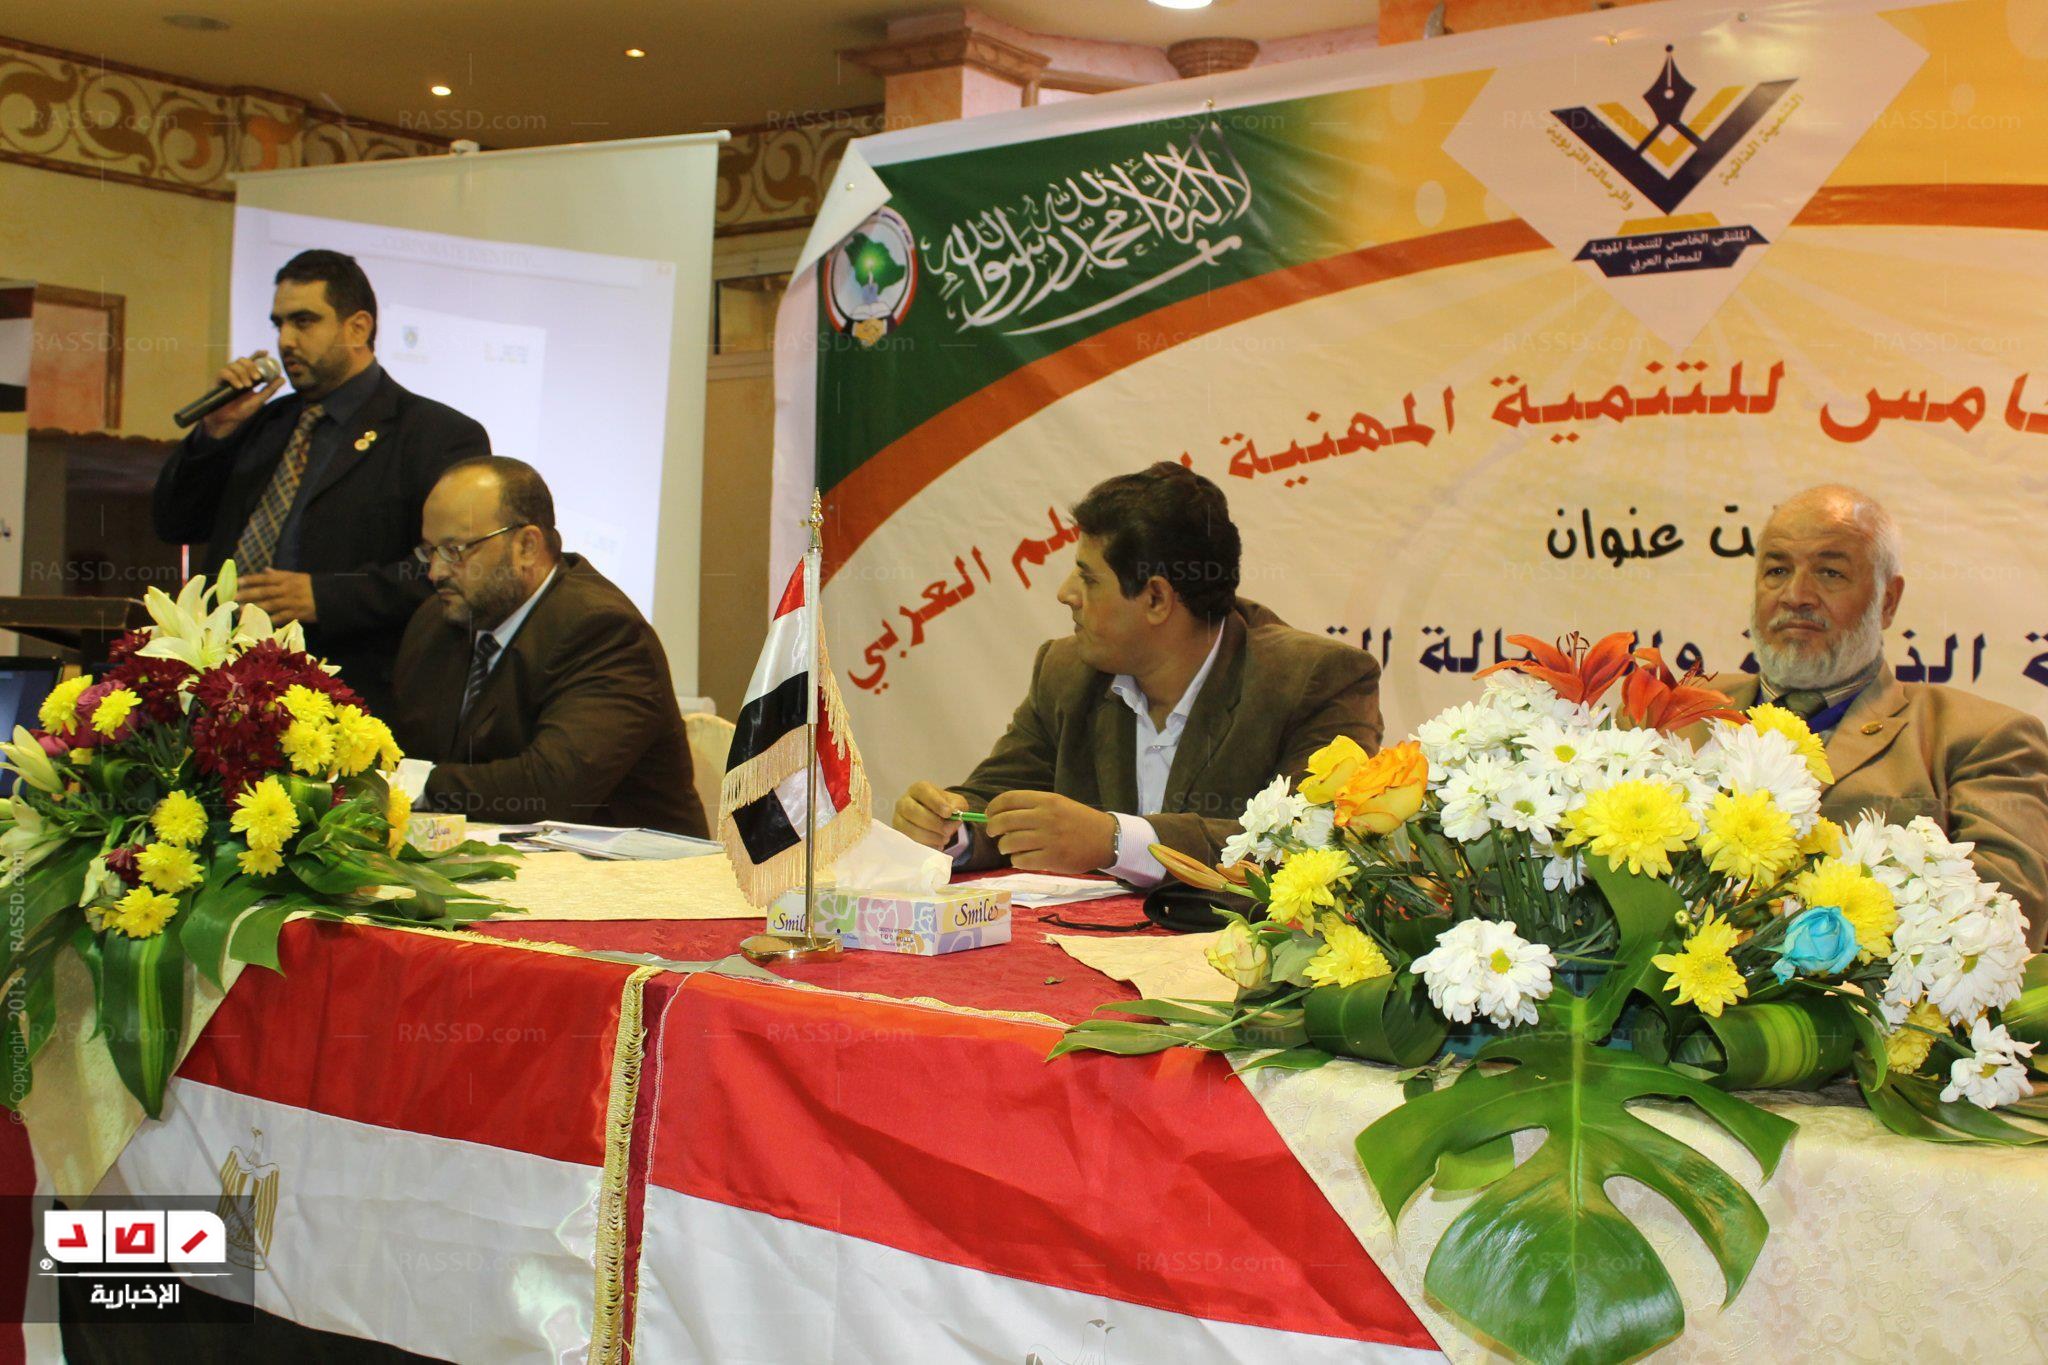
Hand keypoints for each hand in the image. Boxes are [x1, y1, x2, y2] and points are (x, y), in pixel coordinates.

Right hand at [200, 352, 284, 439]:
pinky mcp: (217, 381)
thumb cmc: (242, 412)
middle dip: (251, 366)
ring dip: (242, 373)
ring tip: (247, 386)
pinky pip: (224, 372)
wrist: (227, 421)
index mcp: (247, 378)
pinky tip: (238, 387)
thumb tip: (282, 378)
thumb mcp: (259, 400)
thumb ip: (270, 389)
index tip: (266, 352)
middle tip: (257, 378)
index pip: (252, 362)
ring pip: (233, 364)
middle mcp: (236, 375)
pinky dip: (232, 377)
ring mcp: (226, 377)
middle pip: (243, 360)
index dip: (258, 355)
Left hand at [235, 569, 316, 624]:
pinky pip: (280, 617)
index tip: (237, 582)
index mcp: (285, 579)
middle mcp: (286, 590)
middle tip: (233, 597)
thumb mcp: (296, 576)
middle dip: (247, 594)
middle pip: (263, 592)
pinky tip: (258, 621)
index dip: (250, 580)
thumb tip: (264, 570)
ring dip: (254, 607)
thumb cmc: (311, 586)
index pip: (264, 578)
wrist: (330, 597)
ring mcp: (290, 602)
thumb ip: (279, 574)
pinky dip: (269, 619)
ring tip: (240, 610)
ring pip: (269, 605)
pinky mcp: (295, 613)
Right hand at [892, 780, 968, 849]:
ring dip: (930, 836)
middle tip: (948, 831)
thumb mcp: (955, 802)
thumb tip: (954, 812)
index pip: (923, 791)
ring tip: (945, 839)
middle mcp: (904, 801)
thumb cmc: (943, 808)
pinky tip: (937, 845)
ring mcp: (898, 818)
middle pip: (913, 811)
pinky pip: (909, 841)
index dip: (936, 803)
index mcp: (918, 789)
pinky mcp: (899, 834)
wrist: (935, 819)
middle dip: (933, 823)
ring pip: (909, 829)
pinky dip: (926, 845)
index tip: (949, 813)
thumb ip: (957, 805)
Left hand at [985, 790, 1116, 874]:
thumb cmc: (1078, 820)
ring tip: (1008, 847)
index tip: (989, 815)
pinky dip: (1016, 860)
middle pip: (1004, 821)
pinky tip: (1021, 858)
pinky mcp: (1051, 859)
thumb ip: (1032, 807)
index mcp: (1046, 800)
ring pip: (1009, 842)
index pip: (1008, 800)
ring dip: (1004, 846)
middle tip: (993, 833)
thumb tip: (1000, 815)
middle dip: (993, 828)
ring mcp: (1048, 839)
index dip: (993, 808)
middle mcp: (1045, 817)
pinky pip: (1020, 860)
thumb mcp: (1058, 804)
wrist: (1106, 839)